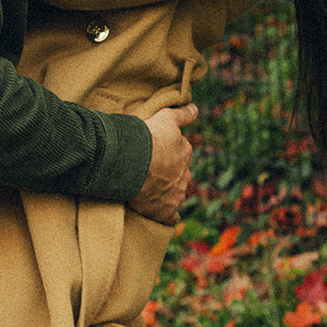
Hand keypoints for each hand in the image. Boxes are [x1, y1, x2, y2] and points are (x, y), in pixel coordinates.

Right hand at [128, 104, 195, 225]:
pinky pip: (170, 217)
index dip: (168, 154)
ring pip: (174, 194)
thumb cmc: (147, 137)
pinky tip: (158, 213)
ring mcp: (176, 195)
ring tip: (148, 191)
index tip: (155, 154)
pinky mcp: (165, 211)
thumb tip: (195, 109)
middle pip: (178, 175)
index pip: (180, 154)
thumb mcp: (166, 118)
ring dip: (165, 194)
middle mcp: (184, 175)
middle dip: (168, 175)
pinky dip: (166, 216)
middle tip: (149, 172)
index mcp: (185, 152)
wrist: (131, 161)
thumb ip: (183, 114)